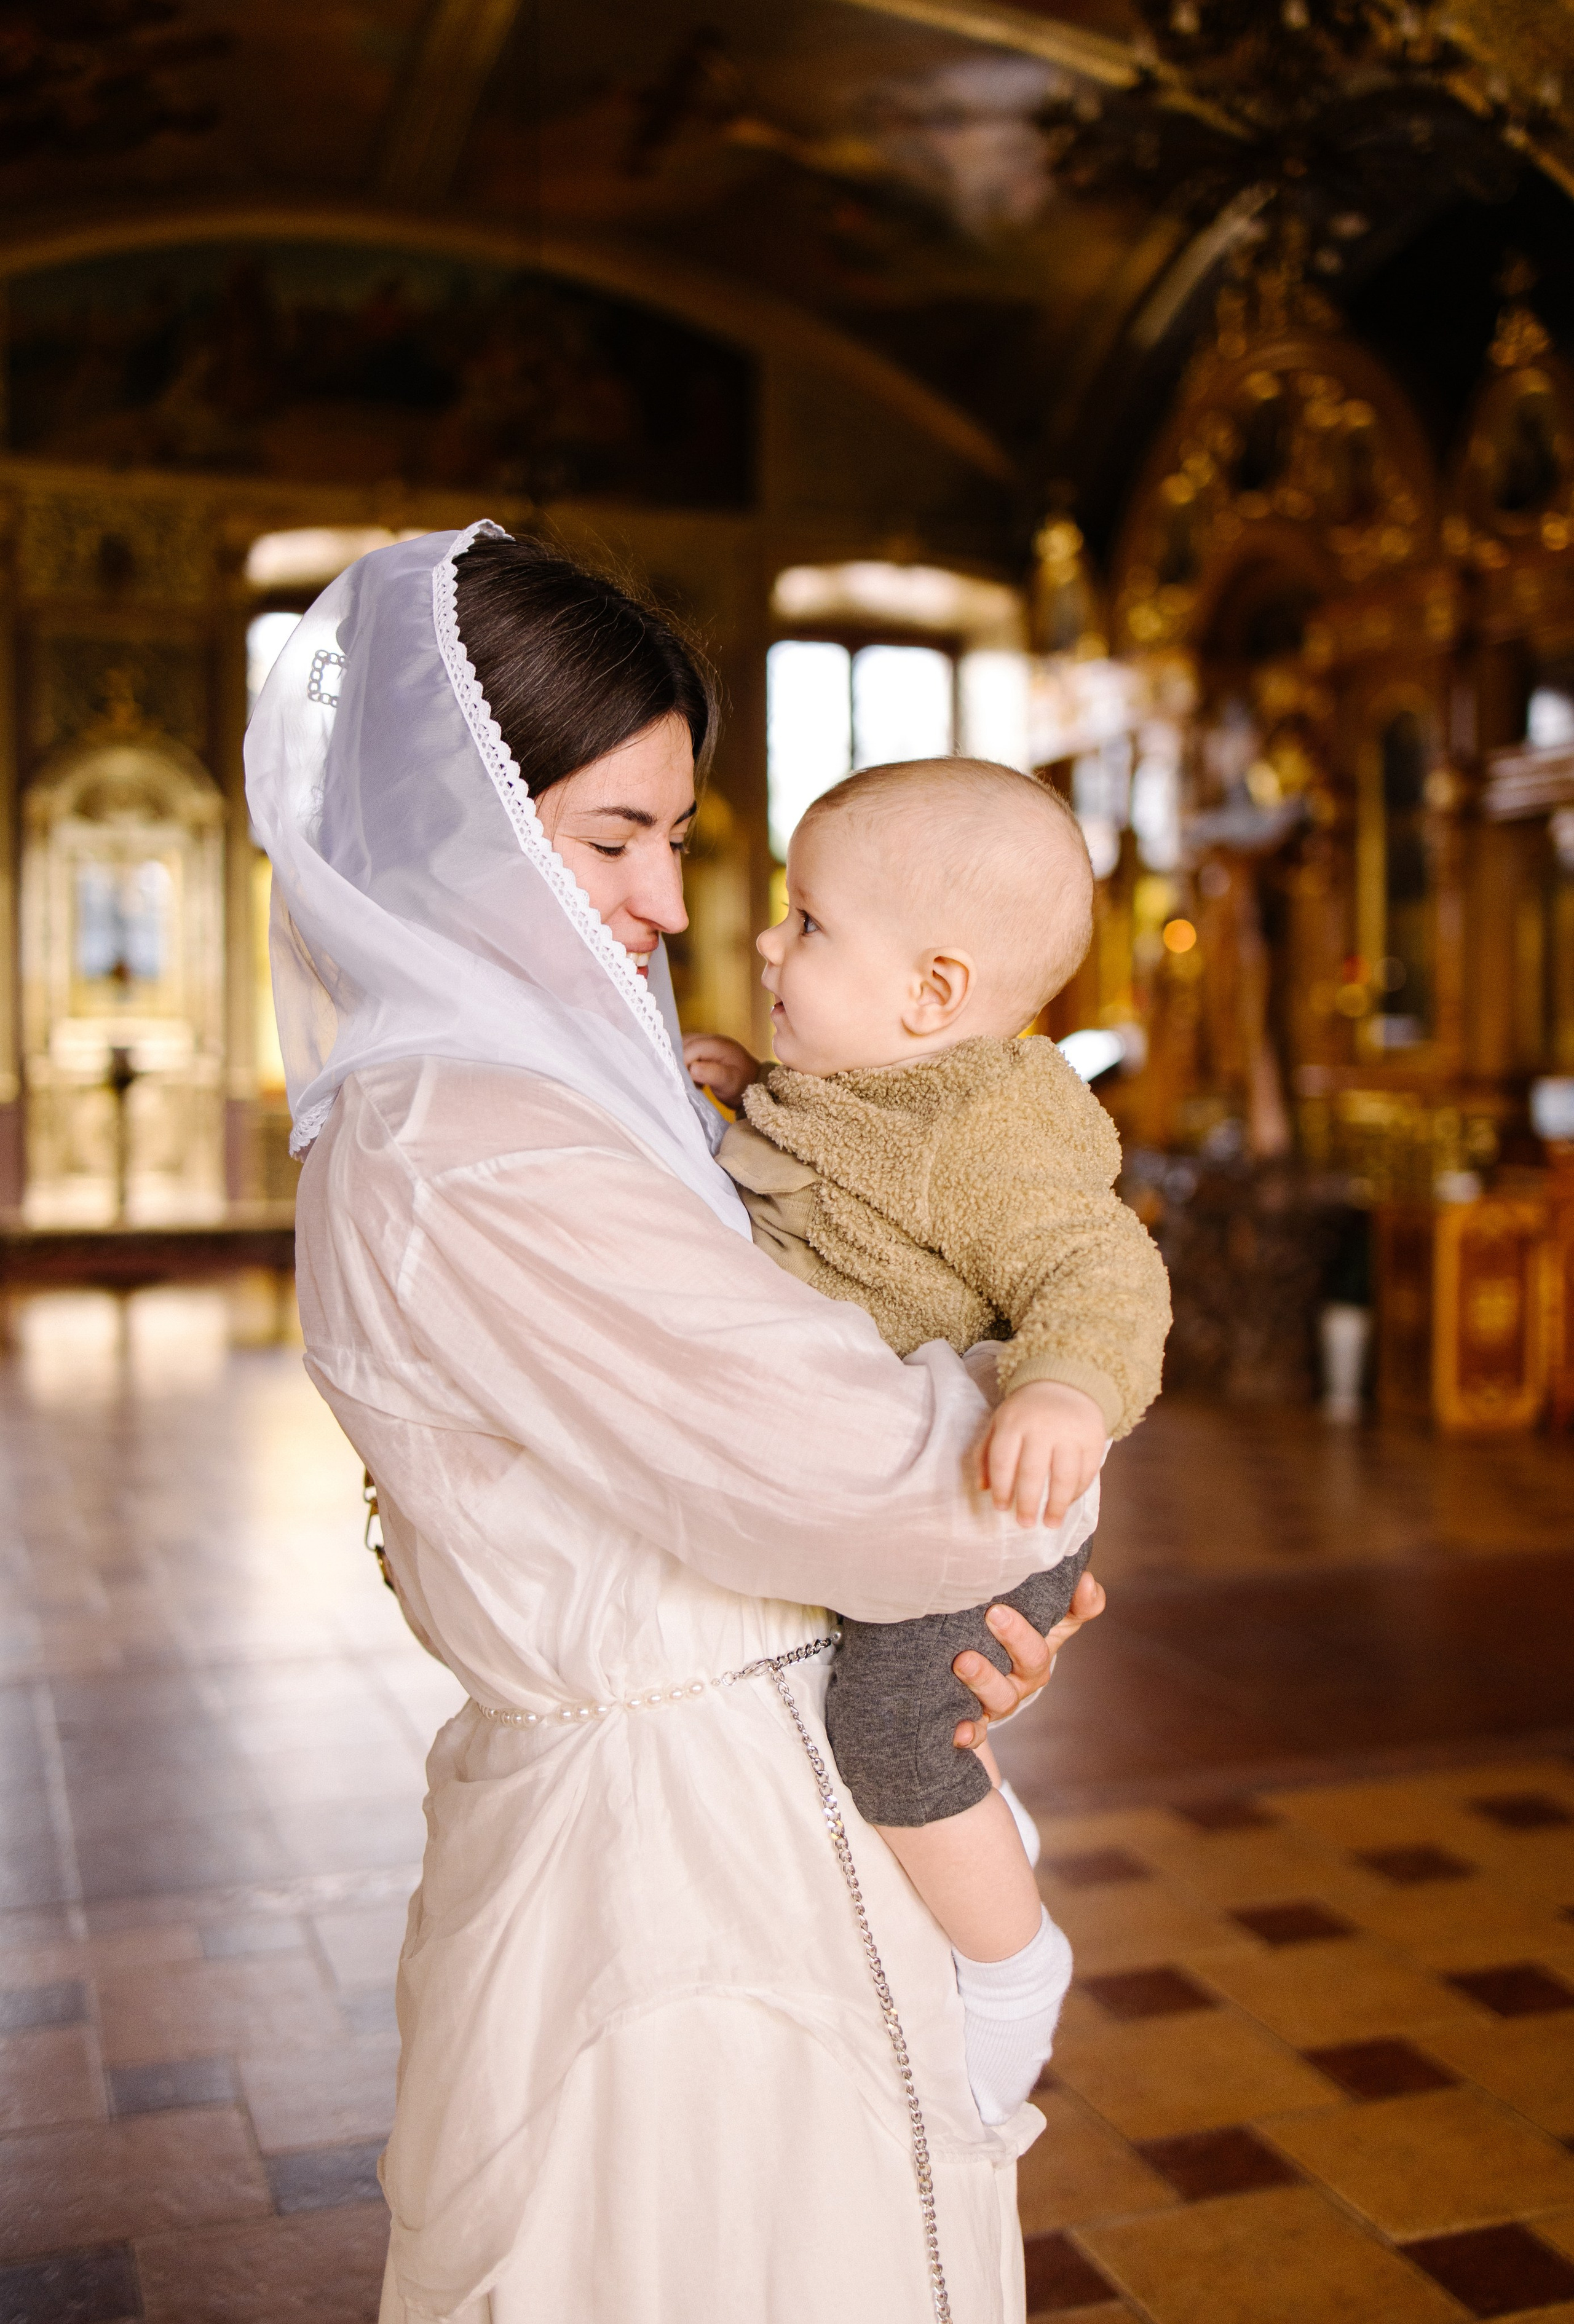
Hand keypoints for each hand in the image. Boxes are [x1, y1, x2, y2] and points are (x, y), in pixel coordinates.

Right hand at [682, 1032, 756, 1107]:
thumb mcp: (730, 1082)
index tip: (686, 1081)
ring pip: (683, 1047)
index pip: (690, 1048)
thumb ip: (712, 1074)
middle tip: (686, 1080)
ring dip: (682, 1063)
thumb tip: (692, 1068)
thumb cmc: (743, 1085)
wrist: (753, 1084)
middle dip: (680, 1062)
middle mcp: (711, 1039)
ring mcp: (708, 1043)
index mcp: (717, 1044)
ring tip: (690, 1079)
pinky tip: (693, 1077)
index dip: (683, 1064)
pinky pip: (687, 1052)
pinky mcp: (705, 1050)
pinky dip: (685, 1063)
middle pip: (684, 1044)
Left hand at [951, 1570, 1104, 1750]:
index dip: (1067, 1610)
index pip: (1061, 1628)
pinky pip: (976, 1732)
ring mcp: (1000, 1700)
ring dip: (984, 1680)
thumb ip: (1071, 1601)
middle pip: (1031, 1662)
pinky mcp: (977, 1720)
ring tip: (963, 1661)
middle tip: (994, 1613)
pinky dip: (969, 1734)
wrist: (985, 1670)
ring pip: (1001, 1697)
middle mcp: (1025, 1679)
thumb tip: (1088, 1581)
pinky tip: (958, 1732)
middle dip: (1015, 1638)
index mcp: (1042, 1651)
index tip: (1058, 1589)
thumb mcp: (1045, 1618)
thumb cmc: (1017, 1638)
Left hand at [979, 1379, 1104, 1526]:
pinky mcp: (1094, 1439)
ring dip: (1056, 1505)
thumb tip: (983, 1488)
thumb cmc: (1027, 1410)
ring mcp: (1071, 1433)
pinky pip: (1086, 1473)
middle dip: (1028, 1503)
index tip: (1001, 1509)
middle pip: (1033, 1473)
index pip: (1004, 1461)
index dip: (1001, 1488)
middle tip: (1025, 1524)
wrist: (1067, 1383)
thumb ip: (986, 1453)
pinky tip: (1067, 1503)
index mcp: (1014, 1422)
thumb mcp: (1000, 1422)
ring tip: (1050, 1523)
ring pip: (1064, 1477)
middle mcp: (1043, 1427)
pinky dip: (1077, 1492)